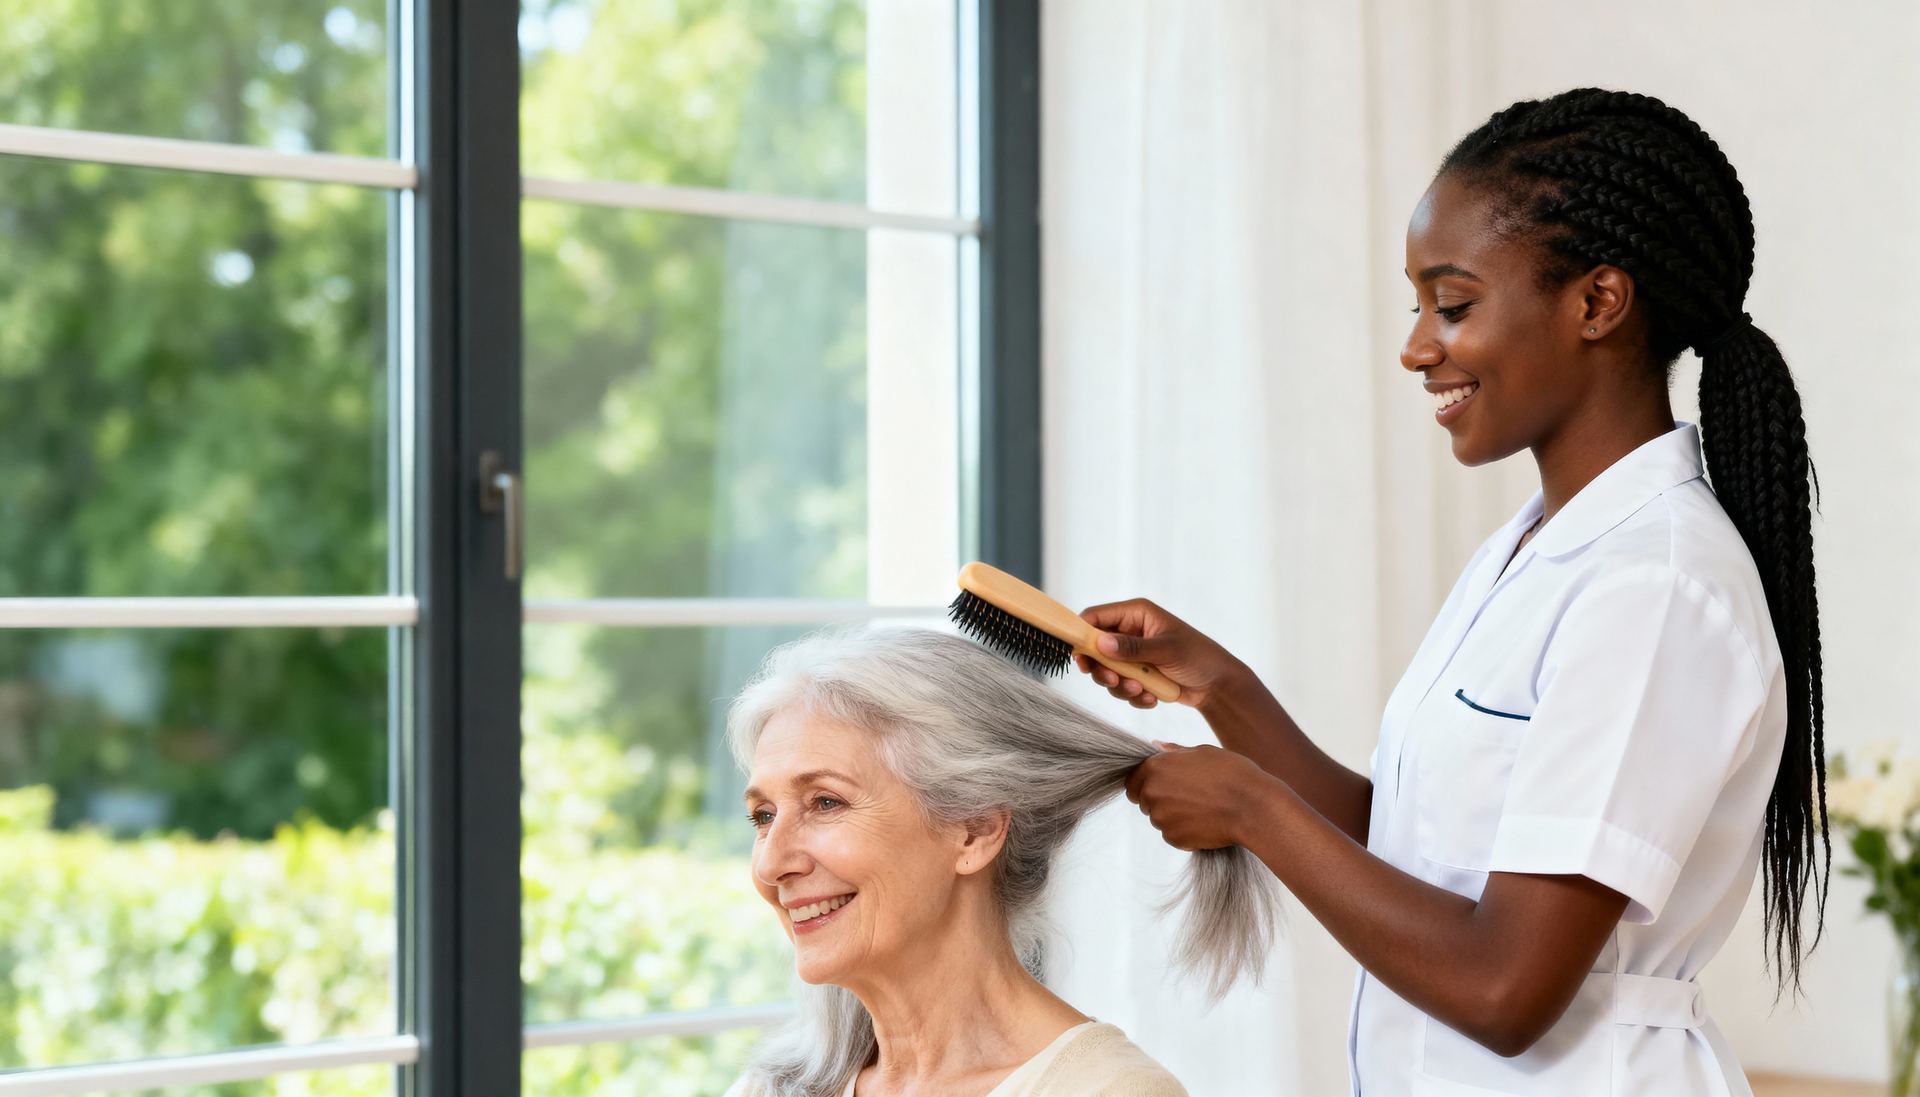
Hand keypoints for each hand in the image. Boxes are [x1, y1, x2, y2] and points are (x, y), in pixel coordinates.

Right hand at [1076, 598, 1248, 709]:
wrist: (1217, 685)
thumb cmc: (1198, 657)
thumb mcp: (1166, 650)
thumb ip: (1132, 648)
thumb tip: (1100, 643)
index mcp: (1136, 614)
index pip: (1095, 618)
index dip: (1082, 635)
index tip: (1080, 658)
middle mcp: (1130, 632)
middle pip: (1095, 649)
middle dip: (1102, 669)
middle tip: (1112, 680)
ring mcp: (1133, 656)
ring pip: (1106, 672)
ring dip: (1120, 686)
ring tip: (1141, 690)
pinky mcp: (1137, 675)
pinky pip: (1121, 687)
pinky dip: (1133, 696)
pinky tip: (1152, 698)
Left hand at [1124, 743, 1273, 850]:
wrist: (1252, 806)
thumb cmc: (1231, 774)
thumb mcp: (1202, 752)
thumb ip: (1174, 752)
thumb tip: (1156, 746)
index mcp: (1155, 767)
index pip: (1131, 780)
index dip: (1146, 783)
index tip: (1165, 785)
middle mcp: (1152, 793)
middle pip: (1143, 800)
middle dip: (1159, 799)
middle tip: (1188, 796)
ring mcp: (1161, 817)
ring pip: (1158, 818)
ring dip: (1172, 815)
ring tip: (1201, 807)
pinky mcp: (1174, 838)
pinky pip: (1171, 834)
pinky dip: (1183, 830)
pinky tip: (1205, 821)